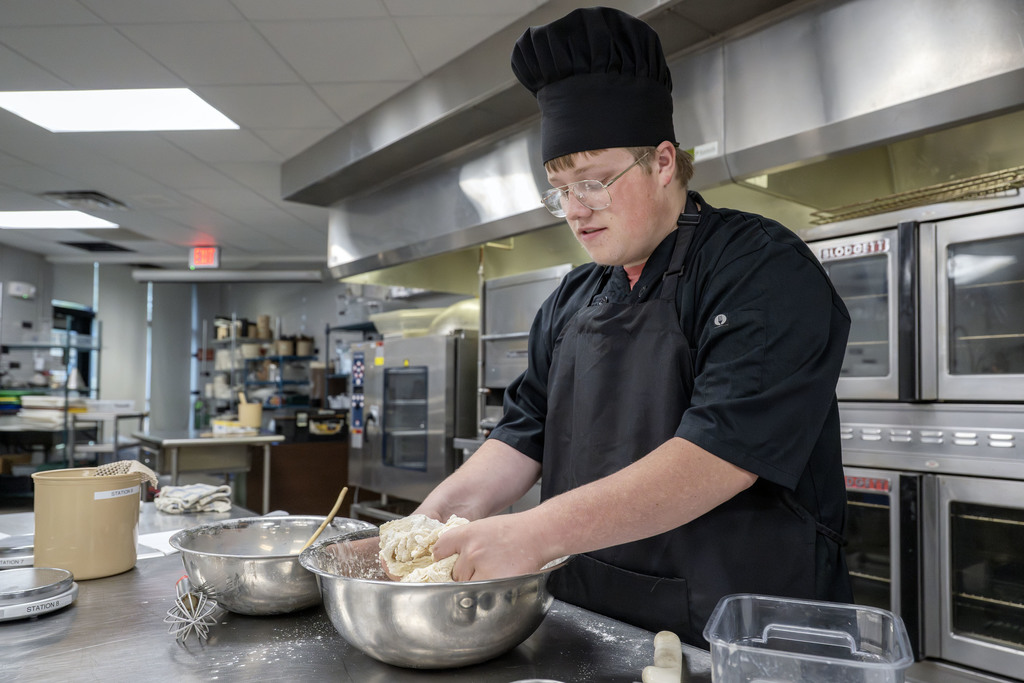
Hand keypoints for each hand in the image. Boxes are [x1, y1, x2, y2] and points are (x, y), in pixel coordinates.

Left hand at [431, 514, 552, 581]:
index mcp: (467, 534)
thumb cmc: (515, 531)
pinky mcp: (495, 582)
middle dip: (464, 574)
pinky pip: (481, 594)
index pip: (440, 549)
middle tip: (481, 568)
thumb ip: (465, 542)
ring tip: (493, 573)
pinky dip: (487, 592)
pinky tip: (498, 580)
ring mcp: (483, 567)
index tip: (443, 564)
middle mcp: (471, 551)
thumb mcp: (483, 527)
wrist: (539, 534)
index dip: (441, 559)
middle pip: (454, 573)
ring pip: (467, 586)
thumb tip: (450, 560)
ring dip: (476, 584)